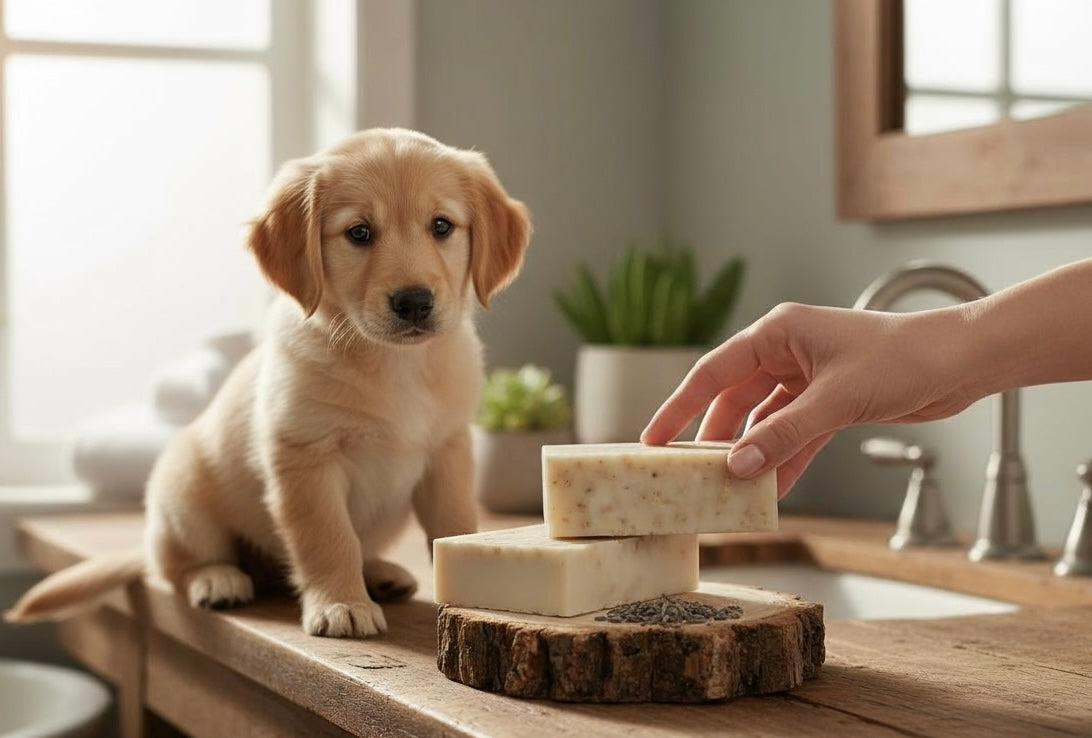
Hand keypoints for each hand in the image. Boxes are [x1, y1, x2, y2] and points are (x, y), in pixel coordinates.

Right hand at [641, 302, 976, 496]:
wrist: (961, 362)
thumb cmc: (902, 358)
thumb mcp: (834, 401)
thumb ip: (783, 436)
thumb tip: (737, 467)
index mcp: (777, 332)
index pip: (713, 372)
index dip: (679, 407)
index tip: (653, 439)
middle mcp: (786, 352)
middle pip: (734, 400)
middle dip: (715, 438)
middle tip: (691, 474)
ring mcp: (808, 378)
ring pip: (765, 421)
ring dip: (753, 454)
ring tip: (732, 489)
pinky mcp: (830, 402)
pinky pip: (795, 435)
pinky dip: (785, 460)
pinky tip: (774, 490)